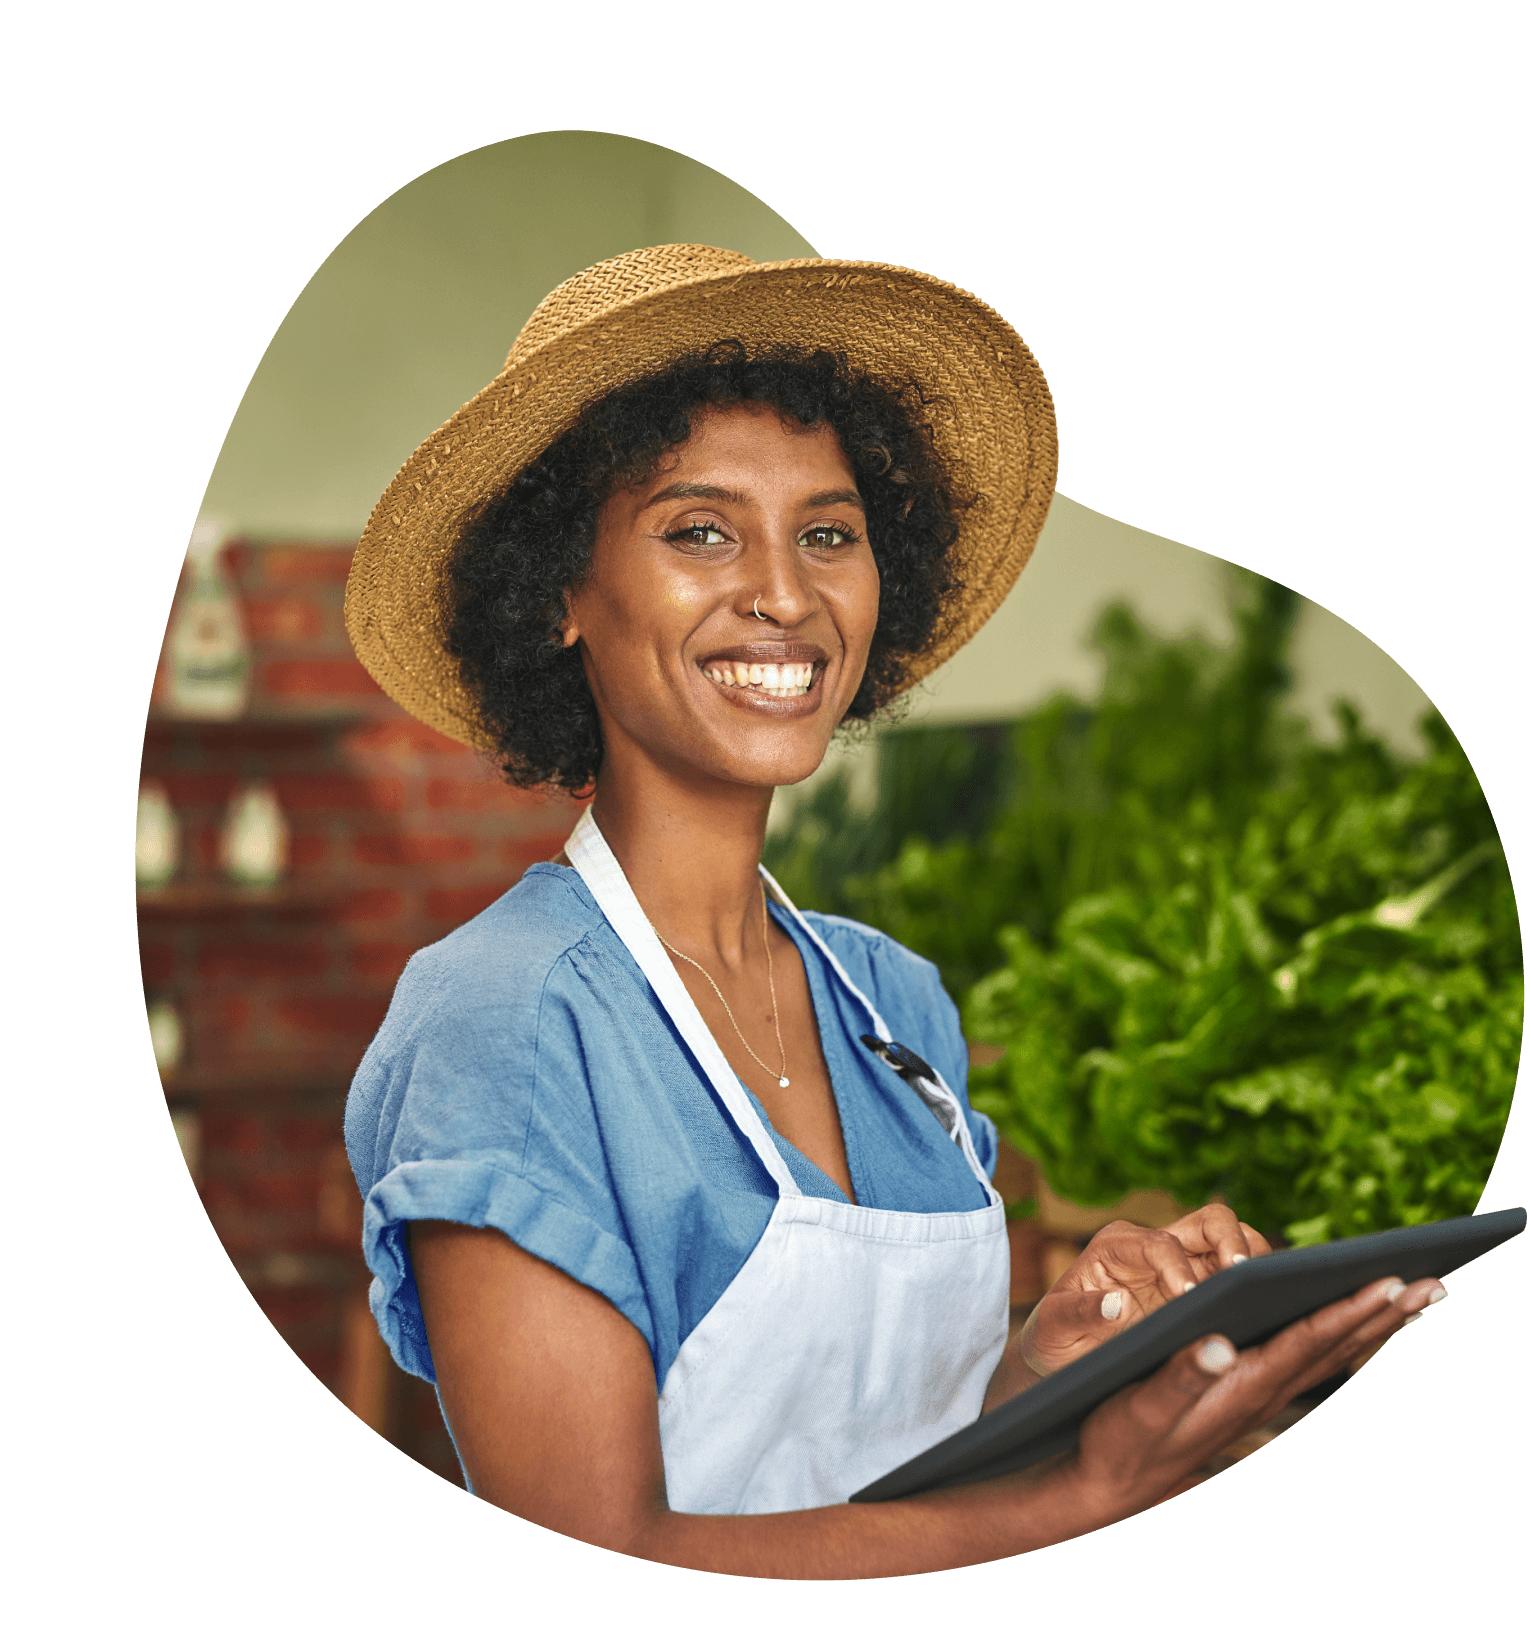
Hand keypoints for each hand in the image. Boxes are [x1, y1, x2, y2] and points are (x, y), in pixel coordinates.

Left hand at [1019, 1204, 1271, 1379]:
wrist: (1065, 1352)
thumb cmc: (1056, 1337)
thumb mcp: (1054, 1328)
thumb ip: (1079, 1312)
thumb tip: (1114, 1302)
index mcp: (1117, 1246)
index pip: (1158, 1243)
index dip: (1177, 1266)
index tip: (1188, 1297)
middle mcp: (1155, 1245)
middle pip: (1209, 1221)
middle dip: (1232, 1241)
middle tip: (1244, 1277)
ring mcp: (1184, 1263)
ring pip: (1232, 1240)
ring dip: (1252, 1258)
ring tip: (1264, 1292)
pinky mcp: (1203, 1285)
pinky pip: (1237, 1273)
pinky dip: (1257, 1283)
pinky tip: (1268, 1308)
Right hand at [1063, 1271, 1445, 1522]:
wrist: (1113, 1485)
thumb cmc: (1122, 1440)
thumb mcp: (1142, 1406)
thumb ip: (1181, 1375)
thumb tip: (1219, 1345)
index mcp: (1246, 1386)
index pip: (1311, 1341)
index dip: (1351, 1310)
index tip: (1392, 1282)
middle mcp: (1265, 1391)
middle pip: (1338, 1347)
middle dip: (1385, 1315)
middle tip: (1436, 1285)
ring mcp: (1262, 1395)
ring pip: (1333, 1355)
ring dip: (1375, 1325)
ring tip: (1416, 1299)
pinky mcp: (1251, 1393)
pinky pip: (1312, 1359)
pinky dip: (1343, 1335)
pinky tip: (1354, 1325)